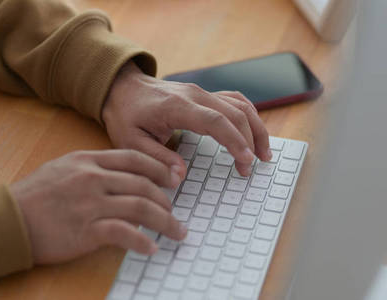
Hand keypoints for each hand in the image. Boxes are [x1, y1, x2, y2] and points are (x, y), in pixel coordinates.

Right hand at [9, 150, 186, 263]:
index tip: (174, 179)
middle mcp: (92, 178)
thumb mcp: (61, 169)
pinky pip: (125, 233)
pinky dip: (142, 241)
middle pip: (143, 184)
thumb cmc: (31, 196)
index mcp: (87, 161)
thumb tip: (118, 177)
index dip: (159, 168)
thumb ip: (90, 169)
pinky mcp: (86, 230)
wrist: (7, 219)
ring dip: (165, 222)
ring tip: (177, 232)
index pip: (134, 158)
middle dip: (166, 200)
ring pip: (141, 208)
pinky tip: (151, 248)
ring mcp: (90, 204)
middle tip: (176, 212)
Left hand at [102, 61, 271, 176]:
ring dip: (256, 129)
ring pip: (240, 105)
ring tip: (263, 155)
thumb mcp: (131, 141)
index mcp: (177, 106)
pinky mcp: (206, 95)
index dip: (234, 140)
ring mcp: (202, 93)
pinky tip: (254, 135)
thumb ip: (156, 158)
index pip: (214, 121)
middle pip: (234, 113)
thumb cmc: (126, 114)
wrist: (123, 88)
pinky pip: (235, 101)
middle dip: (249, 141)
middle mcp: (195, 95)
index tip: (246, 161)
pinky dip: (249, 117)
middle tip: (249, 169)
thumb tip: (180, 176)